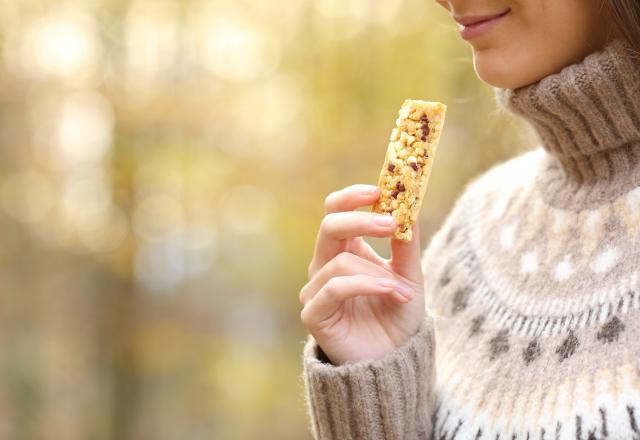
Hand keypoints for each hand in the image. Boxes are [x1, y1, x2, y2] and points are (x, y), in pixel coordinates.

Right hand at [299, 184, 425, 364]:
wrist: (394, 361)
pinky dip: (366, 285)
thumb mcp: (409, 275)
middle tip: (391, 224)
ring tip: (403, 290)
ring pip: (340, 261)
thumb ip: (406, 244)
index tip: (379, 189)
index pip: (335, 210)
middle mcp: (325, 265)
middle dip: (361, 220)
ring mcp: (316, 289)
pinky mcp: (313, 313)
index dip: (352, 197)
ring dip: (378, 273)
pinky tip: (391, 292)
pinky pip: (335, 287)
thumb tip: (409, 206)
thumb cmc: (397, 316)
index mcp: (345, 250)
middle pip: (329, 225)